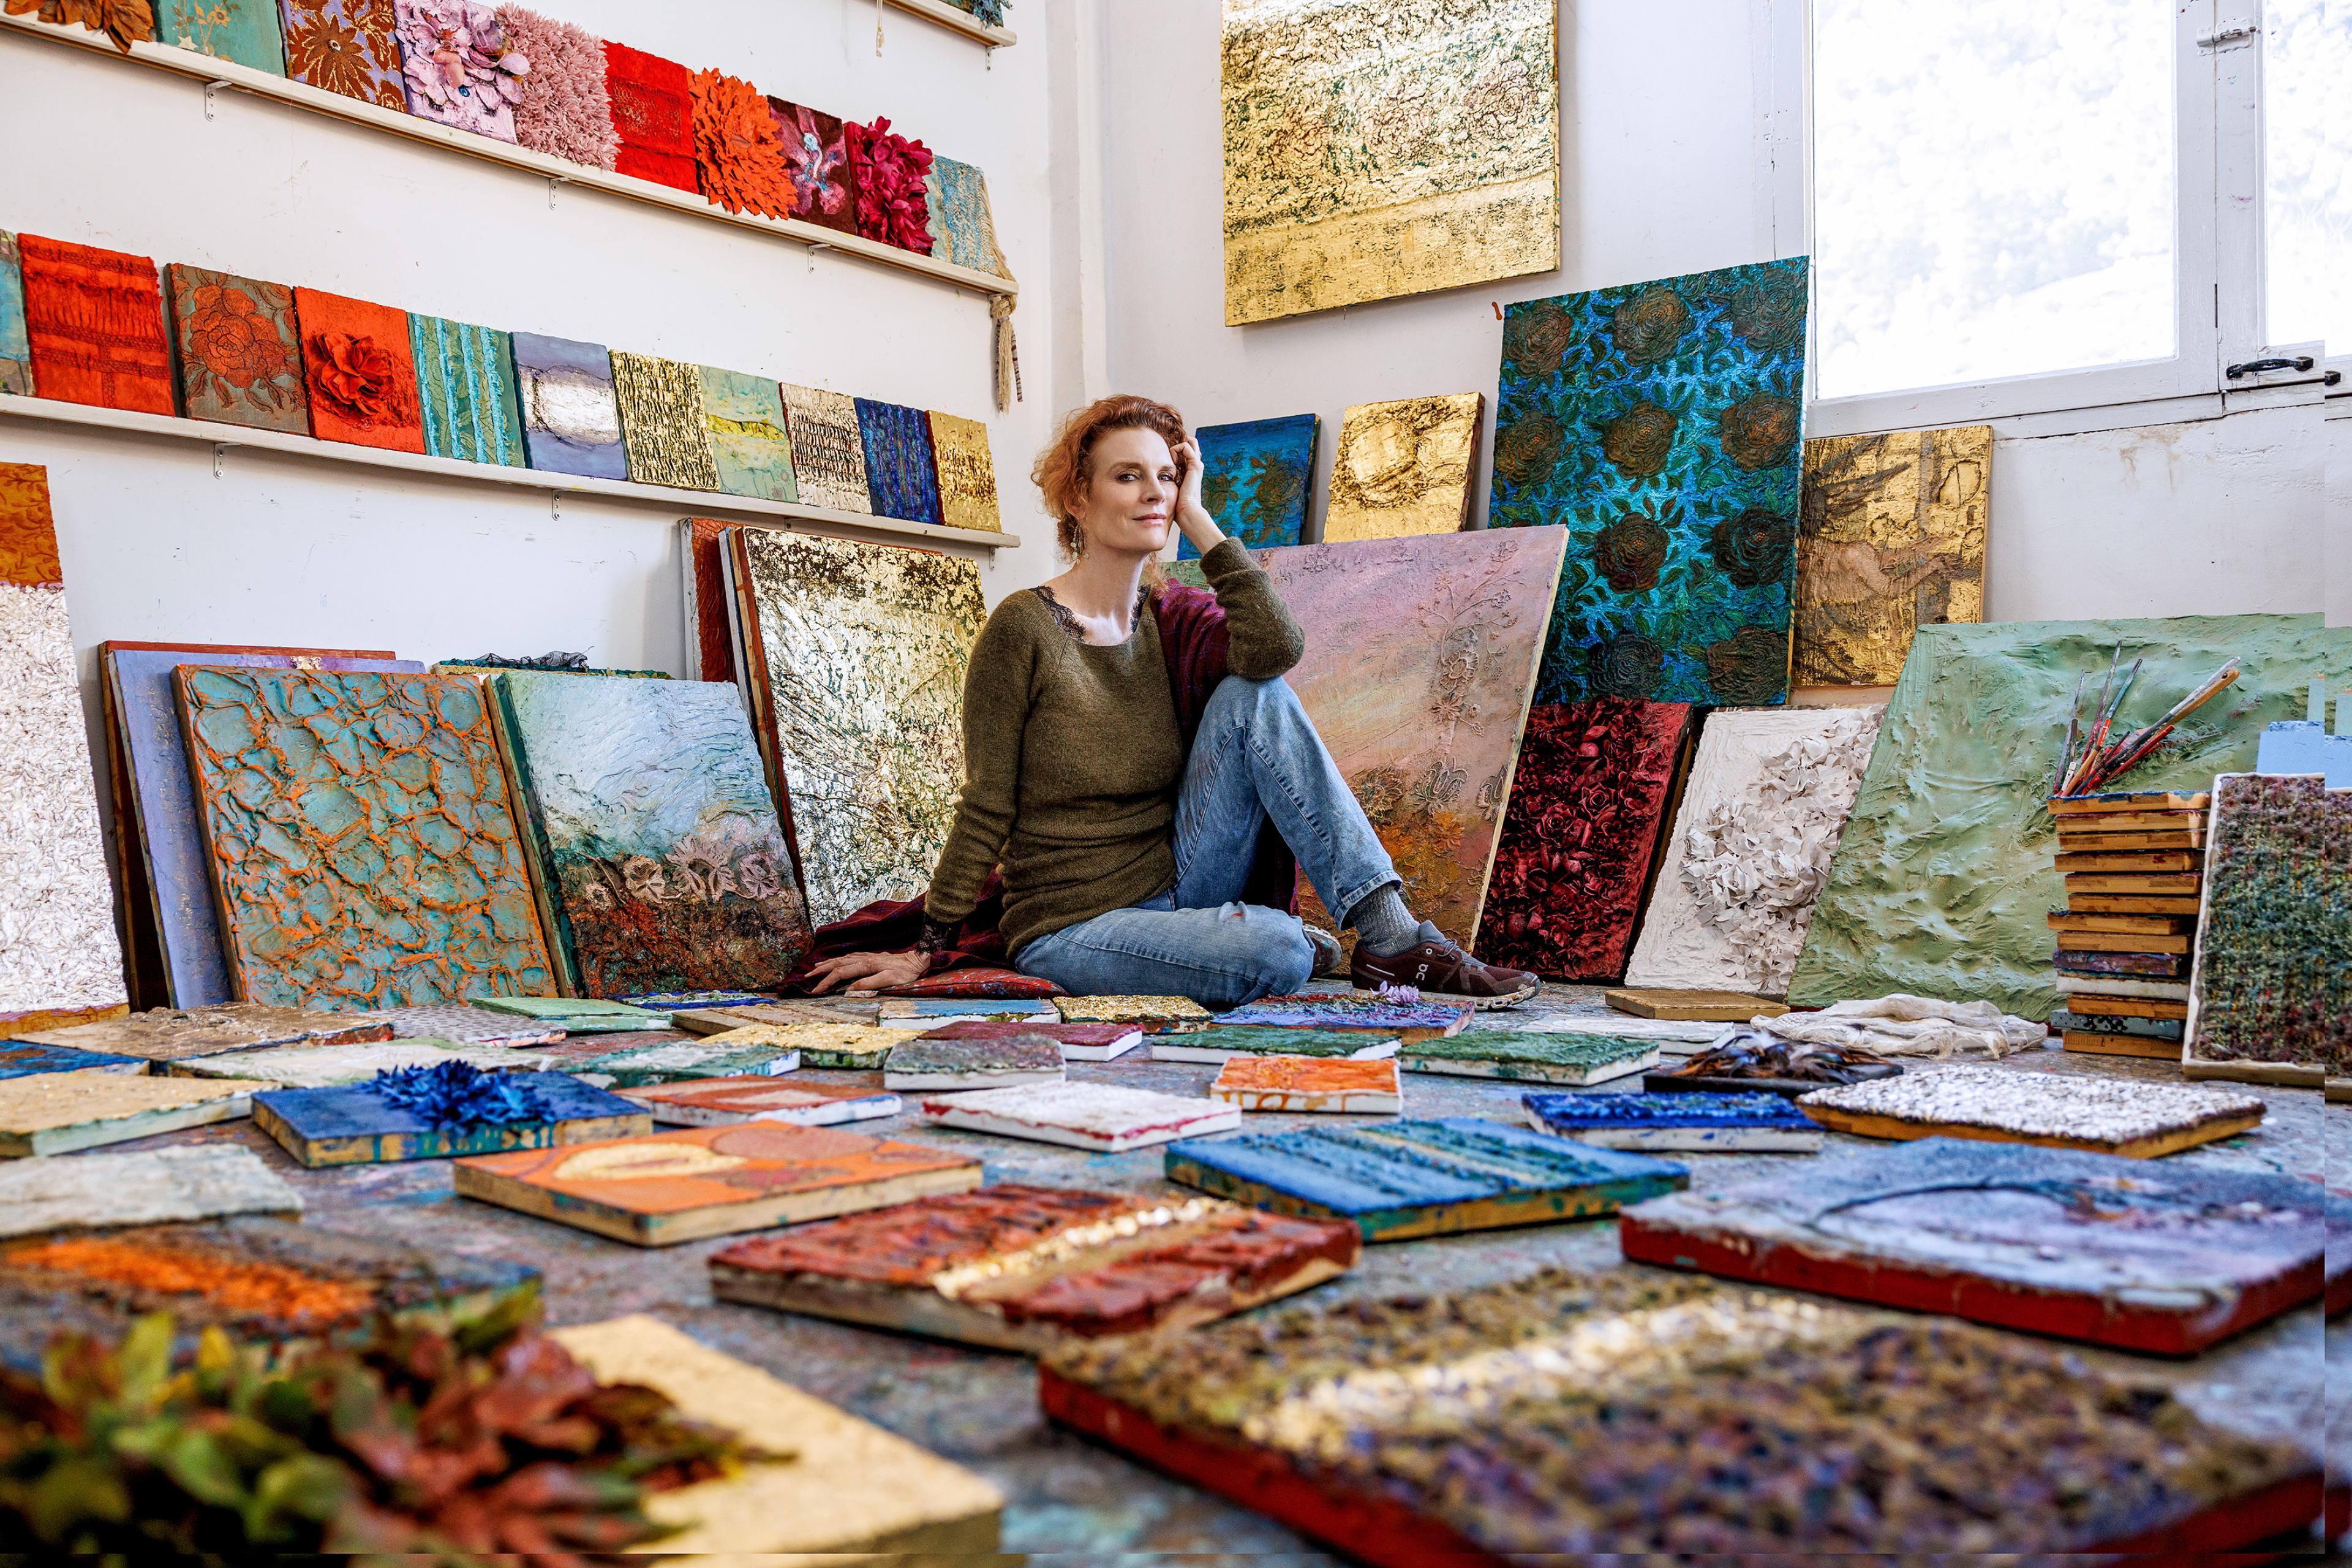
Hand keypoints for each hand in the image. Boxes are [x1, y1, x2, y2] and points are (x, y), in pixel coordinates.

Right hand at [804, 948, 928, 994]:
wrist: (917, 959)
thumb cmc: (906, 972)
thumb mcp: (889, 980)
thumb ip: (869, 983)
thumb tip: (849, 989)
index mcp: (866, 965)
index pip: (840, 973)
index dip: (826, 982)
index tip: (815, 991)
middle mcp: (863, 958)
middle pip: (837, 963)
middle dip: (821, 971)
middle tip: (807, 978)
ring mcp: (867, 956)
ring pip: (842, 959)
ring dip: (828, 964)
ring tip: (816, 968)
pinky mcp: (871, 956)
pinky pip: (850, 956)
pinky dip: (840, 959)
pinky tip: (838, 961)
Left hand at [1172, 436, 1226, 556]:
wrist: (1188, 512)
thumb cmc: (1178, 505)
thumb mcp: (1171, 490)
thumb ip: (1167, 482)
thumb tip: (1154, 482)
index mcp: (1190, 471)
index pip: (1187, 452)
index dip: (1176, 449)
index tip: (1165, 457)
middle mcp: (1195, 466)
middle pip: (1192, 444)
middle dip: (1179, 443)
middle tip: (1168, 452)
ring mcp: (1197, 465)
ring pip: (1190, 442)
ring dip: (1176, 446)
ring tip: (1170, 457)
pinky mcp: (1195, 465)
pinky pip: (1187, 446)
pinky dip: (1177, 449)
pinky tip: (1171, 459)